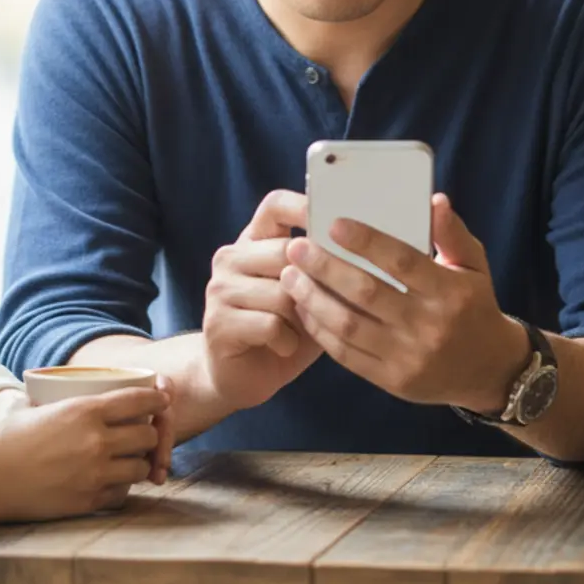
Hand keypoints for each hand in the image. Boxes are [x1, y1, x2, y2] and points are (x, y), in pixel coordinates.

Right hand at [0, 384, 169, 520]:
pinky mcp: (88, 501)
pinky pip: (122, 494)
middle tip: (144, 436)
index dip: (157, 399)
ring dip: (138, 464)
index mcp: (85, 410)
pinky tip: (112, 483)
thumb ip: (53, 397)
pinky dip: (121, 488)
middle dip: (150, 434)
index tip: (162, 400)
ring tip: (129, 462)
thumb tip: (49, 382)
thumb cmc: (3, 439)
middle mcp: (96, 440)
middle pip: (148, 435)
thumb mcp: (32, 405)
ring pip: (140, 467)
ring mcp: (95, 473)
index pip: (139, 400)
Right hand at [202, 190, 322, 411]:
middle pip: (287, 252)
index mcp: (253, 241)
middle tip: (323, 304)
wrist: (241, 377)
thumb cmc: (285, 330)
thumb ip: (325, 271)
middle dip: (314, 283)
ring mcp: (219, 288)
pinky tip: (284, 347)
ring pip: (282, 292)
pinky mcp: (217, 322)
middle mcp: (231, 257)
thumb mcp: (309, 295)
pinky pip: (271, 324)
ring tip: (297, 330)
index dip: (305, 207)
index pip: (275, 205)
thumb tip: (365, 251)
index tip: (336, 220)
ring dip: (301, 319)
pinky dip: (288, 342)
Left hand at [280, 193, 528, 411]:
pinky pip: (347, 354)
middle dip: (325, 268)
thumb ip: (452, 233)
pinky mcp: (392, 381)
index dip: (366, 242)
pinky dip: (320, 331)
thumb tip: (434, 200)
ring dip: (313, 299)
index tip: (333, 225)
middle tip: (296, 247)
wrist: (489, 371)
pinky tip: (304, 309)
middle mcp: (428, 326)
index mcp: (449, 292)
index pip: (401, 262)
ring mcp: (408, 357)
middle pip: (366, 293)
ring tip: (290, 276)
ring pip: (349, 325)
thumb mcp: (474, 265)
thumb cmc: (475, 306)